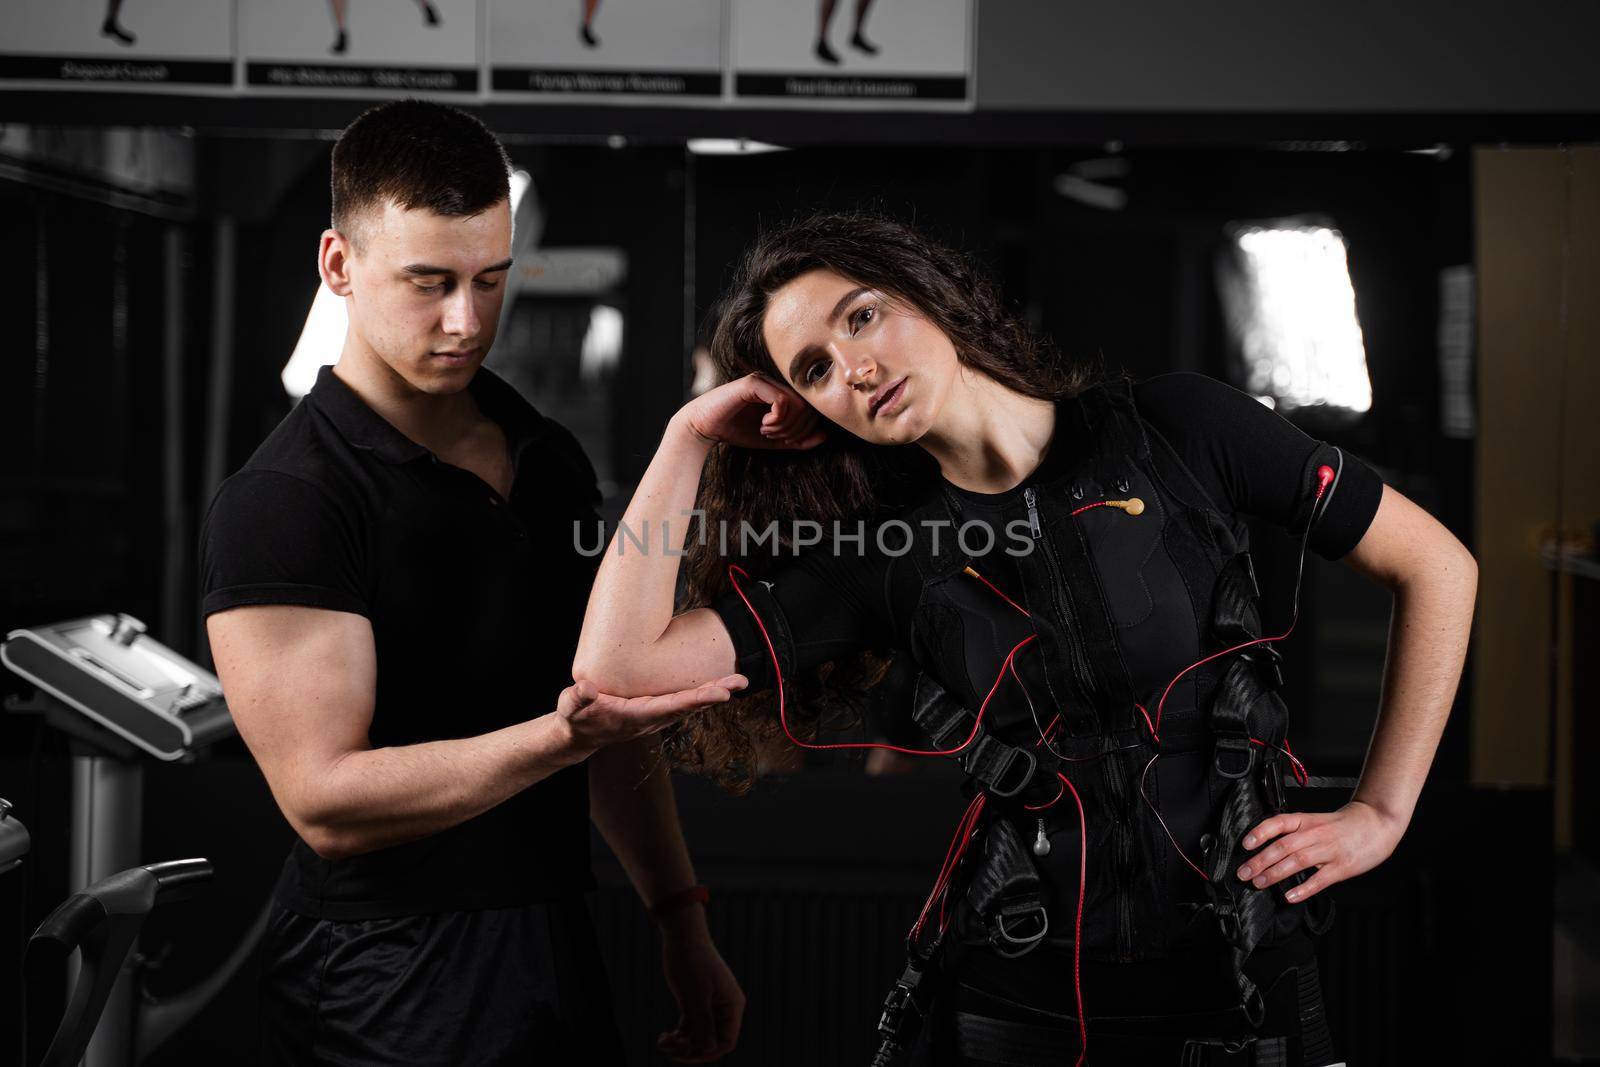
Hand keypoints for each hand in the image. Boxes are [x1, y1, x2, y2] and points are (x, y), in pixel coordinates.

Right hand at [556, 676, 745, 756]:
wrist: (580, 734)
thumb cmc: (576, 718)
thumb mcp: (571, 707)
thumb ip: (577, 698)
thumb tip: (586, 688)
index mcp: (637, 716)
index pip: (673, 706)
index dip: (697, 698)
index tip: (721, 693)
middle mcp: (653, 719)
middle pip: (691, 705)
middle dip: (716, 693)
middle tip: (742, 681)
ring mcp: (657, 716)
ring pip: (692, 704)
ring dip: (716, 692)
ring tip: (740, 679)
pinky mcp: (657, 710)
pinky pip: (685, 701)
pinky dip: (704, 693)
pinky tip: (719, 682)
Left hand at [656, 912, 744, 1062]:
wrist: (681, 936)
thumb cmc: (692, 961)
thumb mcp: (695, 996)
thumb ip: (703, 1024)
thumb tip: (709, 1049)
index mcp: (731, 1005)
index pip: (727, 1041)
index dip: (708, 1052)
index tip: (686, 1054)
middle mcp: (723, 1007)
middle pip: (711, 1041)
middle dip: (690, 1049)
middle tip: (669, 1050)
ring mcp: (709, 1006)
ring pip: (697, 1036)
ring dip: (680, 1043)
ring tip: (662, 1042)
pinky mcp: (695, 1002)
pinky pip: (689, 1027)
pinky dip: (677, 1035)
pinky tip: (663, 1037)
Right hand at [674, 372, 824, 450]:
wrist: (704, 428)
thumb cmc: (736, 431)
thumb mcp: (773, 440)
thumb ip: (798, 439)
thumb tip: (825, 436)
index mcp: (781, 392)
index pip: (811, 409)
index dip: (805, 430)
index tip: (786, 440)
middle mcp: (775, 382)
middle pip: (808, 406)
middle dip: (797, 429)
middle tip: (776, 437)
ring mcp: (765, 380)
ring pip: (797, 403)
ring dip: (786, 425)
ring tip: (767, 431)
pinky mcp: (754, 383)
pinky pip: (782, 400)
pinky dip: (777, 418)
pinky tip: (763, 425)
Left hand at [1234, 800, 1404, 902]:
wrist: (1376, 822)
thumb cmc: (1343, 825)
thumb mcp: (1316, 821)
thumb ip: (1295, 833)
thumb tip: (1268, 848)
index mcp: (1306, 821)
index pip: (1278, 823)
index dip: (1260, 832)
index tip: (1245, 844)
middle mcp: (1315, 834)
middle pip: (1283, 846)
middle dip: (1260, 860)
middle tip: (1243, 873)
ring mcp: (1329, 850)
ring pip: (1297, 861)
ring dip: (1275, 873)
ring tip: (1259, 883)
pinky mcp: (1342, 866)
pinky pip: (1320, 879)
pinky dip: (1303, 888)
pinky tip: (1289, 896)